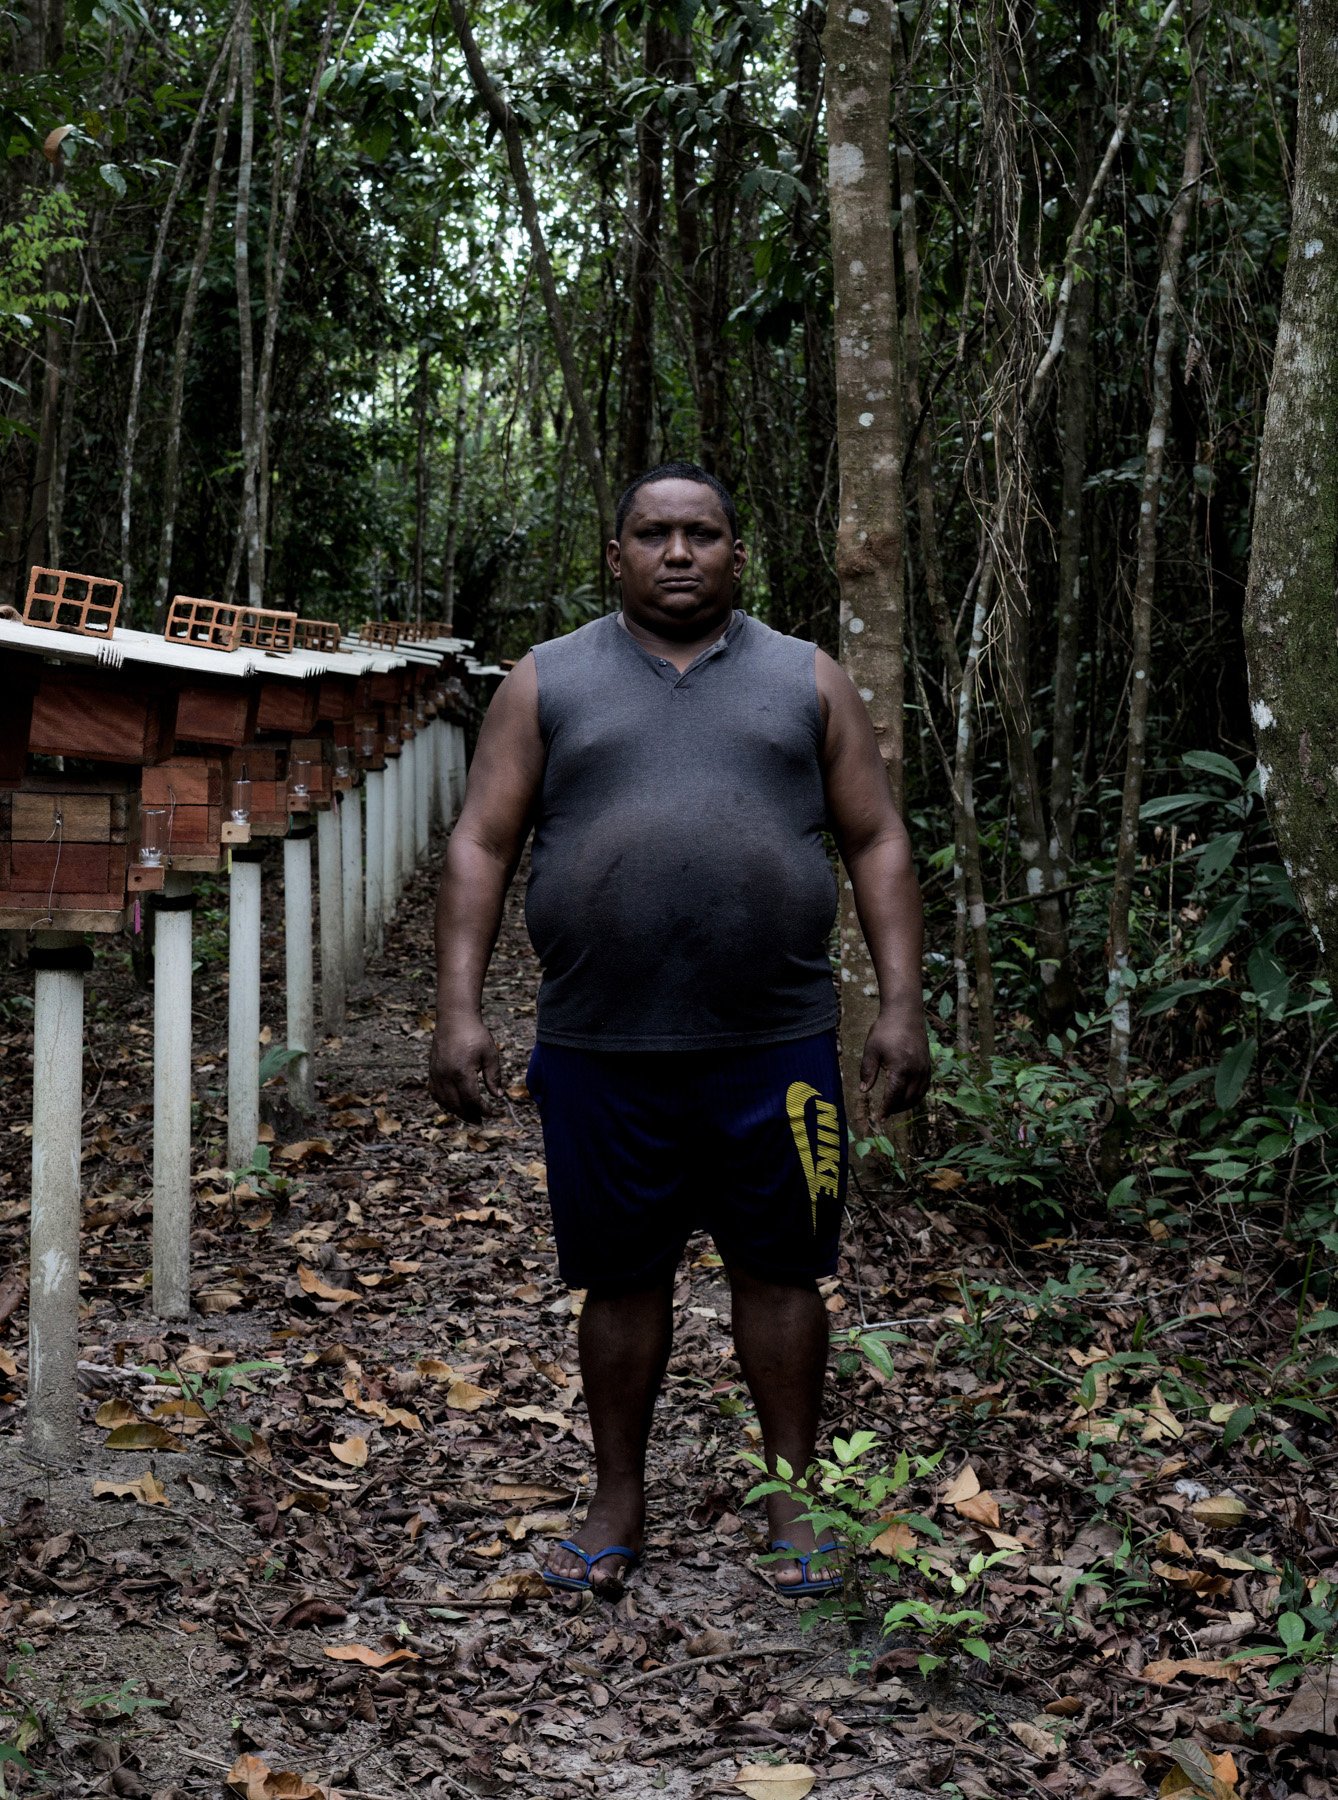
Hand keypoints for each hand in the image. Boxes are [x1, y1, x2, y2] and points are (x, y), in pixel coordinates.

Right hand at [429, 1014, 501, 1121]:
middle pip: (456, 1105)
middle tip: (480, 1120)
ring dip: (456, 1111)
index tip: (492, 1113)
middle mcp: (446, 1076)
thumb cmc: (475, 1034)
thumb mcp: (490, 1054)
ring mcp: (436, 1074)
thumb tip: (498, 1096)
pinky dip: (444, 1102)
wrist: (454, 1018)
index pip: (472, 1100)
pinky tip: (453, 1104)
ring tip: (469, 1115)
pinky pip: (435, 1093)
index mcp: (462, 1073)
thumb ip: (493, 1077)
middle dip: (470, 1115)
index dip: (482, 1110)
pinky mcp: (432, 1070)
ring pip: (444, 1101)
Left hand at [859, 1003, 930, 1122]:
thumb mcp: (871, 1050)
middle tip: (884, 1112)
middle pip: (908, 1099)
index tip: (879, 1119)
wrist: (905, 1013)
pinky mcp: (928, 1065)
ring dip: (906, 1104)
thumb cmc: (885, 1029)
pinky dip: (916, 1095)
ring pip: (918, 1095)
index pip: (893, 1096)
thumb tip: (863, 1090)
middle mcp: (916, 1071)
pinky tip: (906, 1095)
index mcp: (900, 1068)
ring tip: (894, 1106)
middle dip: (896, 1109)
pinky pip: (925, 1087)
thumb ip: (868, 1071)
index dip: (886, 1109)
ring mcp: (924, 1068)